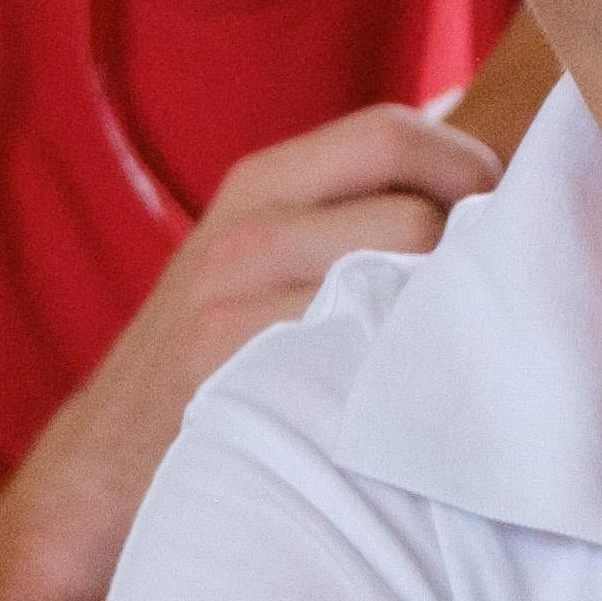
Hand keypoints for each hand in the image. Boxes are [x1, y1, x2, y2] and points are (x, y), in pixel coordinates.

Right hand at [0, 101, 498, 600]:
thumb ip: (346, 215)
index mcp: (260, 183)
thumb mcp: (261, 257)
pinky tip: (403, 404)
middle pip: (414, 214)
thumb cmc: (215, 361)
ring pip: (399, 284)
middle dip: (470, 259)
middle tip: (484, 309)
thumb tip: (492, 197)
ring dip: (444, 322)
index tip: (500, 219)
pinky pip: (360, 355)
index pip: (393, 133)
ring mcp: (235, 302)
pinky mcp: (235, 372)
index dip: (468, 167)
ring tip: (445, 360)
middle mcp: (246, 229)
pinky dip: (400, 375)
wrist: (102, 467)